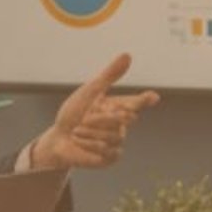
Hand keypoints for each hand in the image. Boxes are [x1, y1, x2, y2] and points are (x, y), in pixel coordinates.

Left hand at [31, 52, 160, 170]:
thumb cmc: (73, 113)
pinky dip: (90, 144)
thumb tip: (128, 55)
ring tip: (77, 130)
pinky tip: (79, 141)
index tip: (153, 97)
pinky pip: (108, 149)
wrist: (58, 138)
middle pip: (124, 118)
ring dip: (90, 132)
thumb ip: (109, 76)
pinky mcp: (112, 157)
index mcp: (118, 106)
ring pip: (114, 135)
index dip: (145, 100)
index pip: (137, 102)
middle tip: (85, 118)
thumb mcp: (89, 92)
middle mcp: (122, 123)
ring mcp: (118, 141)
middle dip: (102, 117)